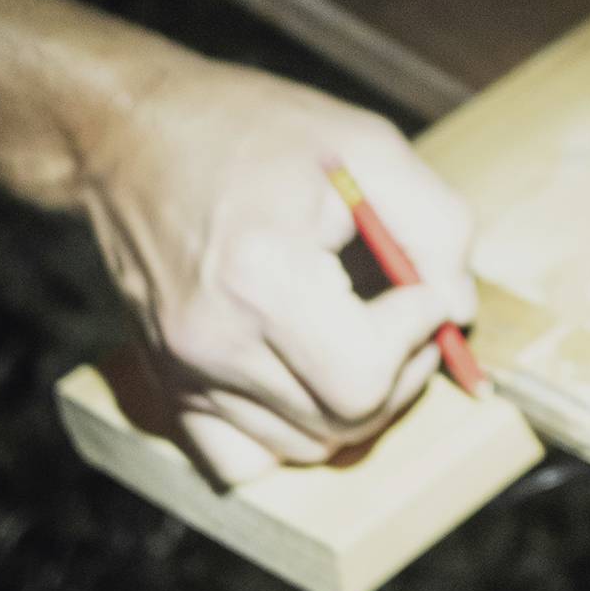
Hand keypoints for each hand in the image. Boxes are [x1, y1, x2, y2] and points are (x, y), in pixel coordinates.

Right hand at [72, 52, 475, 484]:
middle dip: (403, 370)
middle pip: (346, 420)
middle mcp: (214, 340)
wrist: (132, 136)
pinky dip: (288, 435)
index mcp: (262, 277)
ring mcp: (184, 372)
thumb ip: (437, 226)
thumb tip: (458, 308)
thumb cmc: (252, 129)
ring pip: (307, 446)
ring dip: (356, 404)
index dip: (419, 331)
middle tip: (407, 312)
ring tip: (358, 332)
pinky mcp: (168, 385)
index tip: (421, 284)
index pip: (368, 373)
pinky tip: (305, 376)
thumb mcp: (367, 146)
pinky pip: (241, 461)